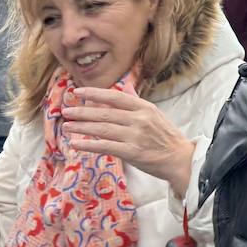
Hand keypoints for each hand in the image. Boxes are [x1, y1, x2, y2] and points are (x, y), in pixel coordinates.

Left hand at [63, 85, 195, 198]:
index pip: (115, 97)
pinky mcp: (132, 152)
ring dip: (82, 128)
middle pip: (105, 113)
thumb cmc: (166, 137)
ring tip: (66, 127)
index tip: (77, 92)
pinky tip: (76, 144)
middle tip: (66, 112)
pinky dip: (89, 145)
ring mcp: (135, 136)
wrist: (180, 159)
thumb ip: (136, 102)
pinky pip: (106, 147)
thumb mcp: (155, 114)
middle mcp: (139, 119)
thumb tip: (125, 87)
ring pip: (102, 129)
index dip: (95, 93)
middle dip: (82, 112)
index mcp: (144, 107)